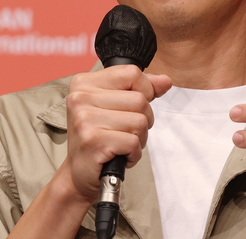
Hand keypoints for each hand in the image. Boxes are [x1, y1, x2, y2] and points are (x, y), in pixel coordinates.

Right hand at [62, 66, 171, 204]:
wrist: (79, 173)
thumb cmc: (99, 136)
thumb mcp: (116, 106)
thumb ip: (141, 90)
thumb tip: (166, 81)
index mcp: (84, 82)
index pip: (133, 73)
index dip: (144, 91)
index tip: (131, 107)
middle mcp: (81, 97)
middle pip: (140, 99)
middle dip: (143, 120)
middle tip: (124, 131)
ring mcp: (85, 119)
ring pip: (140, 121)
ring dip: (138, 138)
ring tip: (120, 144)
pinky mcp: (93, 141)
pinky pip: (133, 142)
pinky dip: (133, 153)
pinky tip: (119, 155)